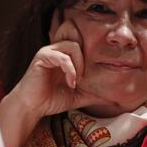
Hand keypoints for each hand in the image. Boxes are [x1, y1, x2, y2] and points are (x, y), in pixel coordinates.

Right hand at [0, 18, 109, 146]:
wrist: (33, 107)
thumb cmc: (52, 99)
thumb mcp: (78, 96)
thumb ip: (94, 93)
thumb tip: (113, 97)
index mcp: (66, 55)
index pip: (82, 41)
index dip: (91, 51)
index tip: (94, 71)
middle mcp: (58, 49)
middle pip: (80, 39)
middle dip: (87, 58)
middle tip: (84, 77)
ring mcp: (49, 51)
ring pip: (73, 46)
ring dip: (79, 64)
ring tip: (76, 81)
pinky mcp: (42, 57)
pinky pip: (62, 57)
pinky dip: (70, 69)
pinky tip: (70, 82)